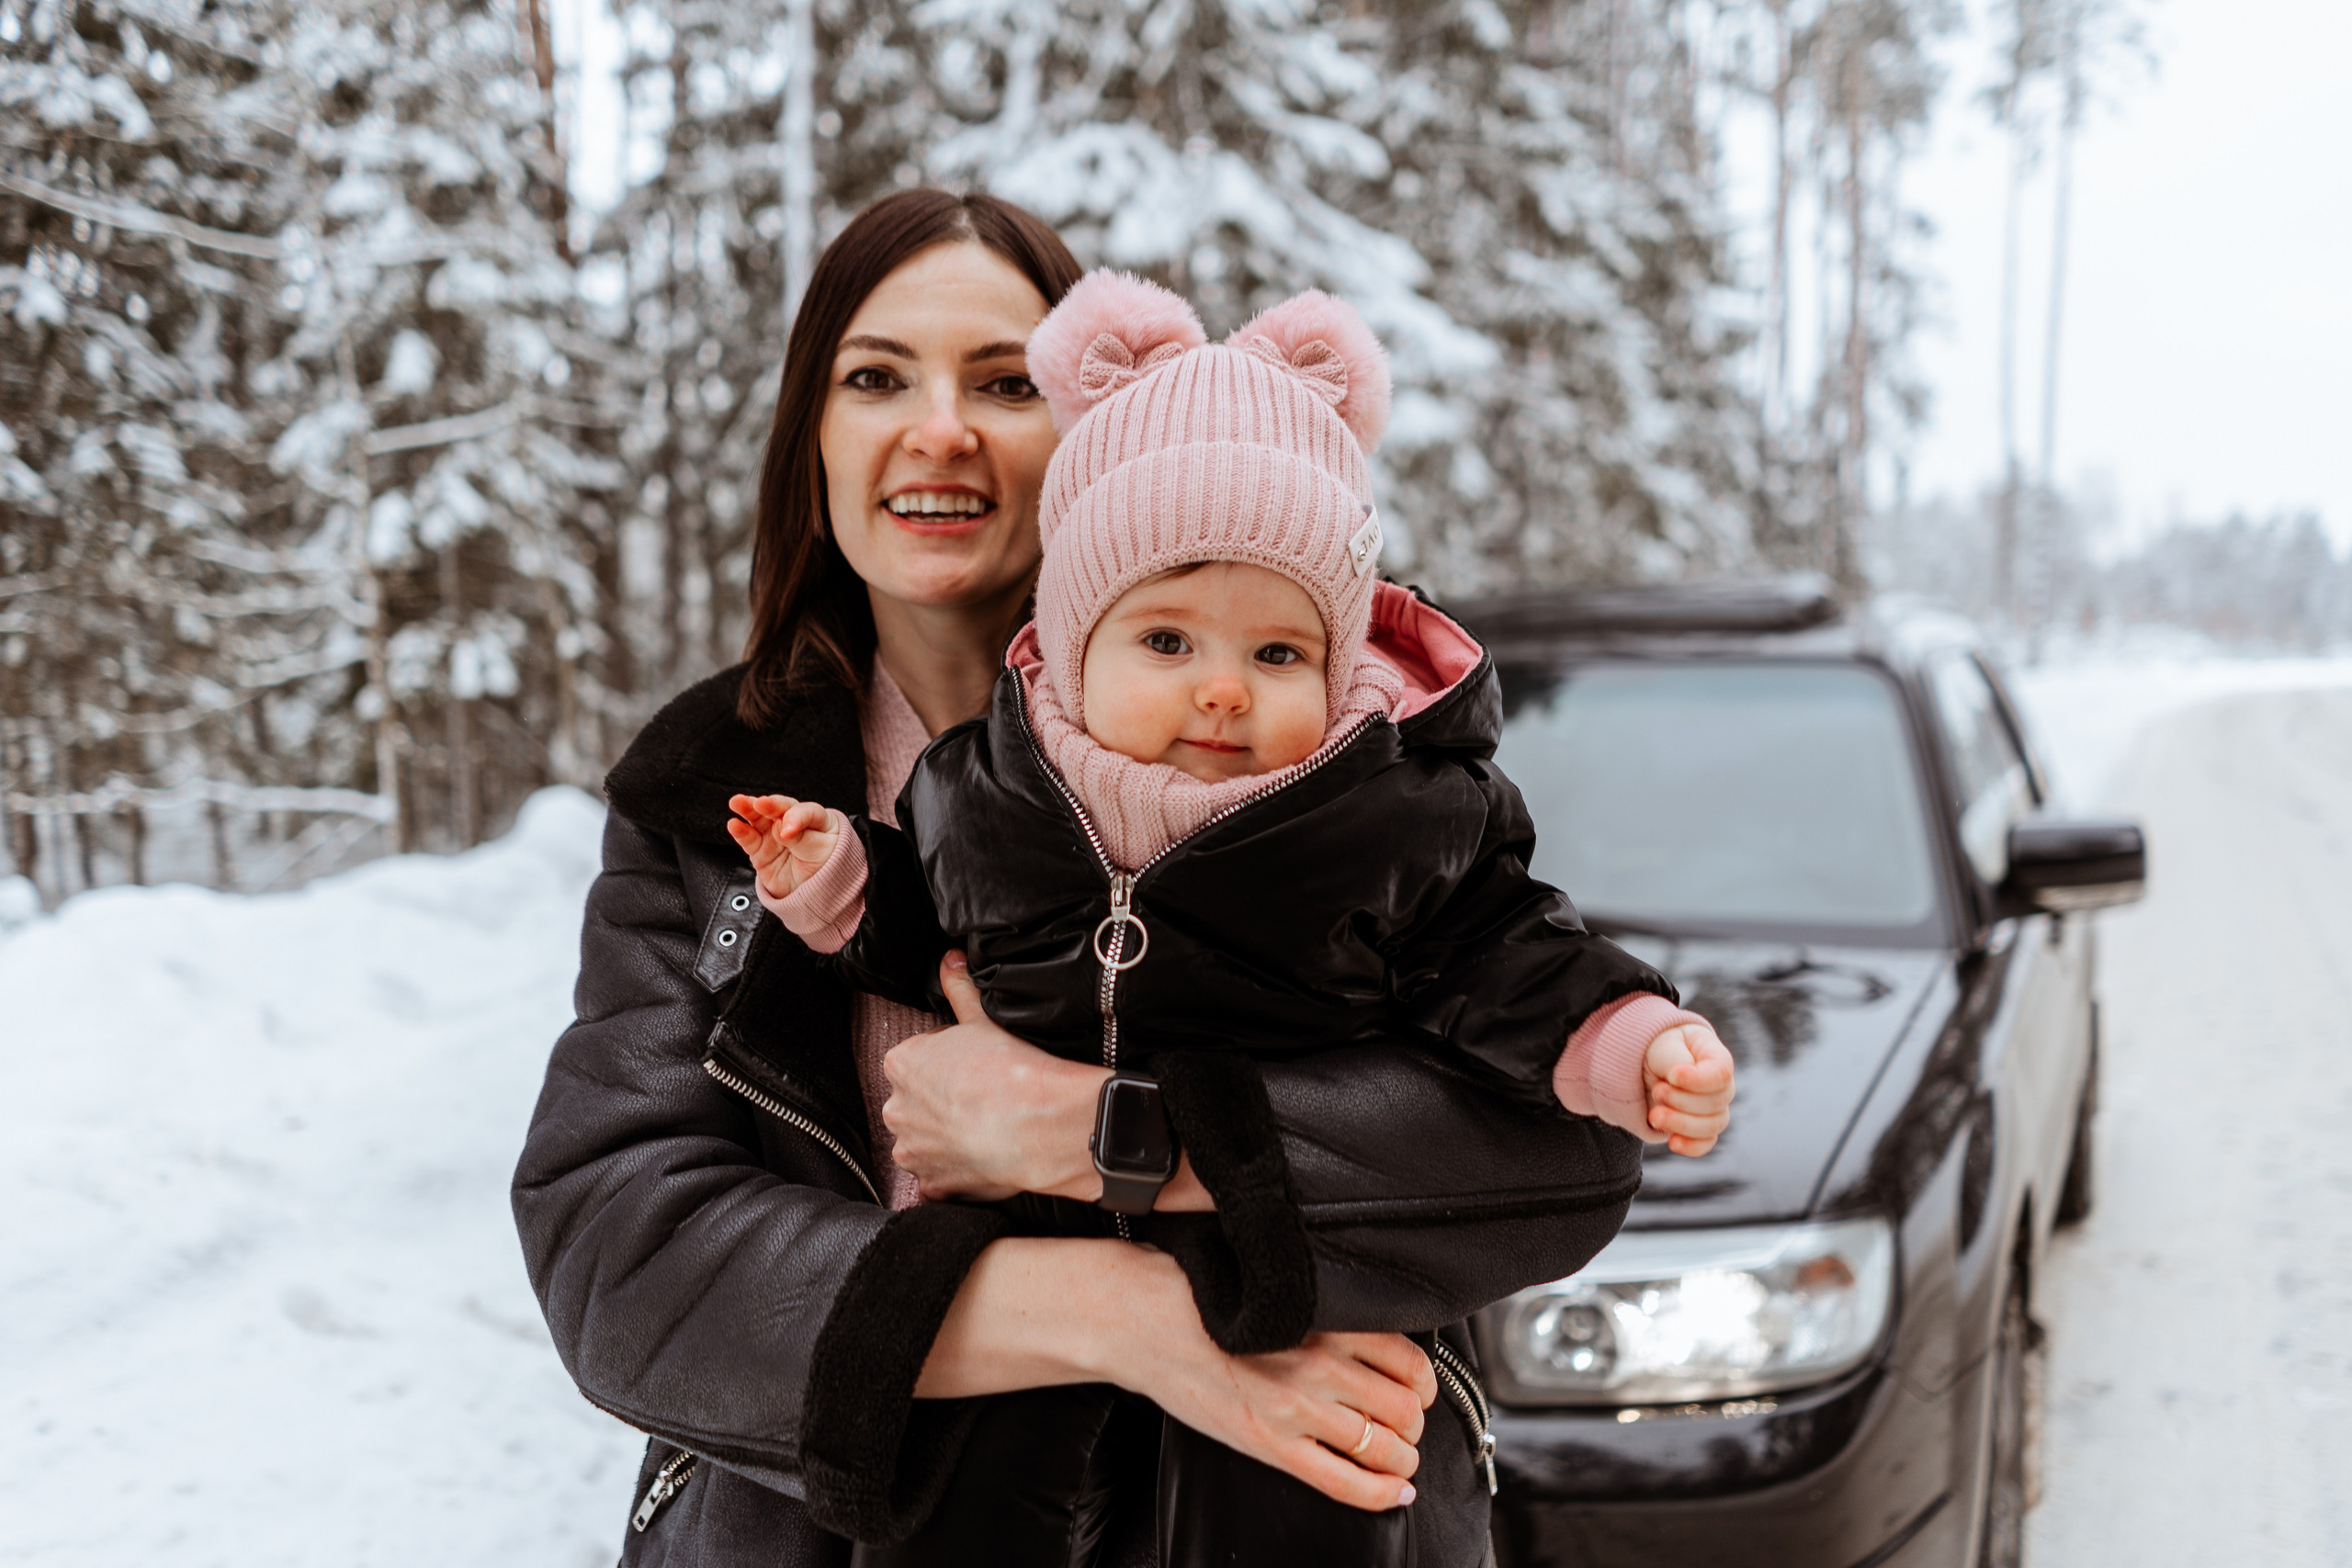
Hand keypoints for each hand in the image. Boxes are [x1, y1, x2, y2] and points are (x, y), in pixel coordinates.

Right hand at [725, 793, 836, 901]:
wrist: (816, 893)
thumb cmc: (827, 866)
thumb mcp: (822, 851)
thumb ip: (802, 838)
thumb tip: (781, 828)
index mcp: (815, 819)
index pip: (805, 811)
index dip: (796, 818)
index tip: (788, 832)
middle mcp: (792, 823)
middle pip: (778, 808)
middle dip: (768, 805)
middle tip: (759, 804)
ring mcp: (774, 835)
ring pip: (759, 818)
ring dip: (747, 809)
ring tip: (737, 802)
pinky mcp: (760, 850)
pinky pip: (749, 839)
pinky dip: (740, 832)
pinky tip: (734, 825)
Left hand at [883, 952, 1214, 1208]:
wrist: (1038, 1124)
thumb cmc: (1011, 1069)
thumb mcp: (983, 1019)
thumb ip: (960, 990)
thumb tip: (951, 960)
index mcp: (902, 1064)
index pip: (916, 1060)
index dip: (948, 1063)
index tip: (974, 1067)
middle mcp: (897, 1109)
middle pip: (914, 1103)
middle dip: (939, 1103)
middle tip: (981, 1099)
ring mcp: (913, 1152)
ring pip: (922, 1143)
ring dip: (945, 1140)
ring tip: (985, 1130)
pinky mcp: (934, 1185)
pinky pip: (936, 1181)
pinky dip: (954, 1175)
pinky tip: (981, 1162)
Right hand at [1119, 1252, 1434, 1510]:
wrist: (1141, 1320)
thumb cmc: (1199, 1297)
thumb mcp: (1276, 1291)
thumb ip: (1325, 1310)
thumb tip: (1371, 1334)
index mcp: (1323, 1320)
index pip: (1409, 1360)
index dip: (1423, 1383)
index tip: (1419, 1389)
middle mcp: (1318, 1363)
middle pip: (1404, 1408)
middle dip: (1414, 1424)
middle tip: (1406, 1426)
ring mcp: (1295, 1407)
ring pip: (1384, 1447)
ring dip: (1403, 1458)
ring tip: (1399, 1458)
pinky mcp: (1269, 1443)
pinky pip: (1343, 1482)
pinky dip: (1380, 1494)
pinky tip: (1394, 1492)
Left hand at [1643, 1021, 1734, 1156]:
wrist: (1642, 1066)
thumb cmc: (1657, 1049)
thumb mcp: (1663, 1046)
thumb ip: (1676, 1059)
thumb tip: (1681, 1078)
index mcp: (1716, 1057)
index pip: (1721, 1073)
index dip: (1698, 1080)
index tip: (1672, 1076)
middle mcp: (1720, 1085)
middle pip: (1716, 1103)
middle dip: (1682, 1101)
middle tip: (1656, 1091)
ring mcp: (1712, 1109)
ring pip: (1711, 1126)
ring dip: (1680, 1123)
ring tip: (1654, 1115)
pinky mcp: (1698, 1129)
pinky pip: (1705, 1143)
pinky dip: (1690, 1146)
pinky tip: (1673, 1143)